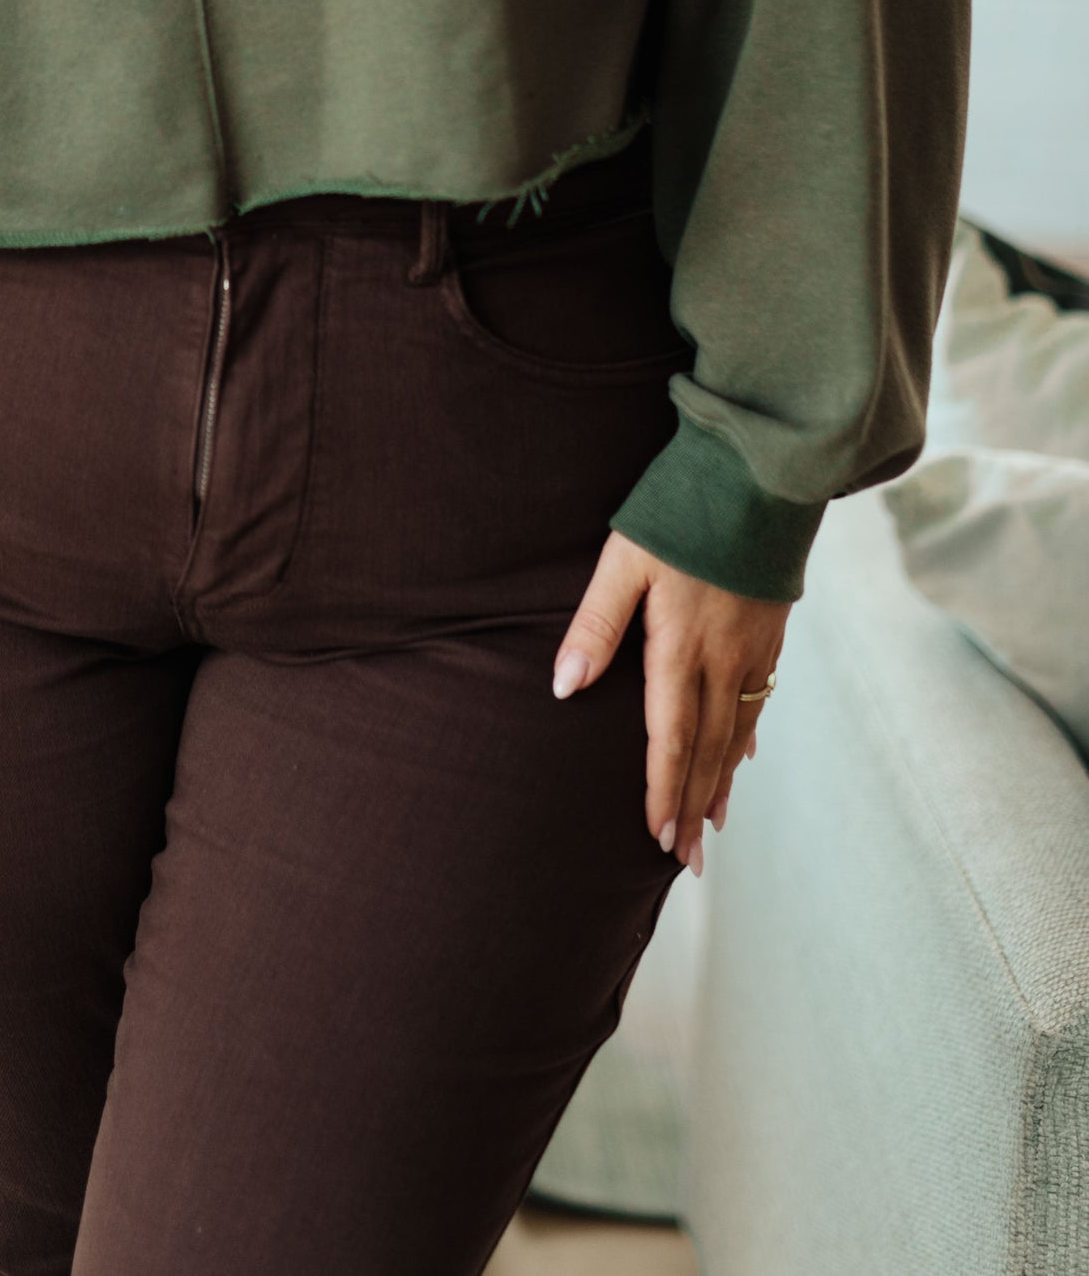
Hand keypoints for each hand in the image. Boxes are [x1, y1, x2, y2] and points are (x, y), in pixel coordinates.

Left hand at [552, 531, 788, 876]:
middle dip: (694, 806)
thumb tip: (564, 687)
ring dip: (721, 781)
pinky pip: (758, 700)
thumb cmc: (679, 511)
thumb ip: (595, 624)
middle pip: (707, 748)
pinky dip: (746, 737)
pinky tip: (740, 757)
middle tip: (689, 861)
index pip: (669, 737)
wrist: (761, 474)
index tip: (658, 840)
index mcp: (681, 647)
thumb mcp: (623, 559)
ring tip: (712, 825)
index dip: (662, 791)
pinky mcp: (771, 631)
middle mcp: (723, 659)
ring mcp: (754, 648)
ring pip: (737, 730)